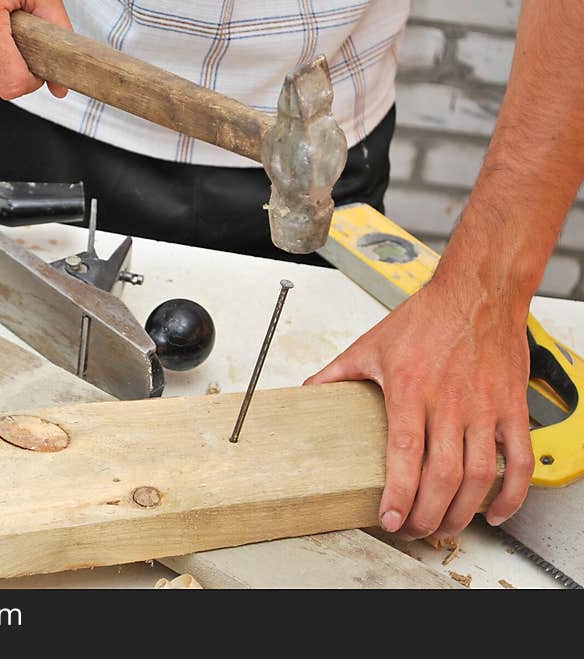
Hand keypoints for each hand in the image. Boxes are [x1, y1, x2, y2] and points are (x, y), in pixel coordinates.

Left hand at [305, 273, 533, 540]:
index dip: (397, 493)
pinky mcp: (511, 408)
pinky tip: (493, 511)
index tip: (388, 519)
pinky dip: (510, 494)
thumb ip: (336, 374)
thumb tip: (307, 390)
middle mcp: (450, 402)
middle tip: (412, 529)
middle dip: (426, 513)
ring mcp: (485, 408)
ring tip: (442, 526)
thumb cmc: (426, 317)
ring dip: (461, 511)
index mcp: (410, 389)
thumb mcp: (370, 346)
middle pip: (442, 475)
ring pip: (479, 475)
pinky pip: (519, 460)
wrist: (478, 292)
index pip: (404, 453)